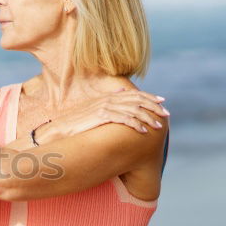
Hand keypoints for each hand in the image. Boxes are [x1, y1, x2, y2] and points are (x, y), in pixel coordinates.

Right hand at [35, 86, 168, 143]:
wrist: (60, 129)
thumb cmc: (75, 123)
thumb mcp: (93, 110)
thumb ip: (108, 102)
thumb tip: (120, 95)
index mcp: (107, 97)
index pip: (133, 94)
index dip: (149, 97)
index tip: (162, 102)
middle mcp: (107, 99)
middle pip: (136, 100)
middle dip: (153, 107)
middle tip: (166, 114)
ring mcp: (104, 107)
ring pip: (133, 110)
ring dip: (147, 118)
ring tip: (157, 126)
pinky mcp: (101, 116)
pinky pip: (123, 119)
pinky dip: (135, 124)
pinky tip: (143, 131)